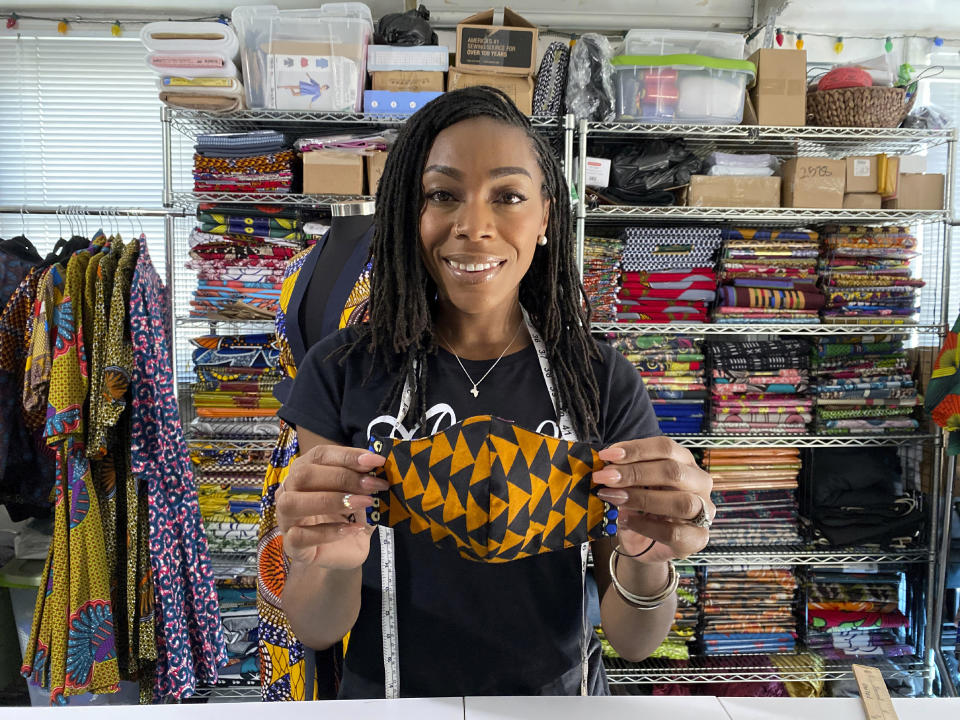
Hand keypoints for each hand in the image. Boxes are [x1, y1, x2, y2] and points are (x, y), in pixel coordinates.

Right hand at [276, 444, 386, 569]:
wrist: (341, 552)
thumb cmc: (348, 516)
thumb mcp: (360, 494)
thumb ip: (364, 479)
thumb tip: (381, 465)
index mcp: (305, 471)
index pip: (319, 455)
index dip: (347, 455)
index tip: (375, 461)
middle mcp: (288, 491)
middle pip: (304, 475)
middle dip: (342, 477)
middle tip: (373, 485)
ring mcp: (285, 519)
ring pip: (293, 503)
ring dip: (332, 500)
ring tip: (364, 503)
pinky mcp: (290, 544)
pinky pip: (300, 536)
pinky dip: (329, 532)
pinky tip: (353, 529)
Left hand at [593, 436, 713, 564]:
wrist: (645, 545)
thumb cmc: (641, 507)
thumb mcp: (633, 485)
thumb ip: (625, 473)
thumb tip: (606, 466)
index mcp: (684, 462)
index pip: (666, 447)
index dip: (636, 449)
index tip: (607, 455)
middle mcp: (699, 484)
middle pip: (674, 472)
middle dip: (635, 473)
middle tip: (606, 477)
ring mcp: (703, 512)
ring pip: (681, 502)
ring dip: (642, 499)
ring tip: (613, 498)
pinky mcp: (697, 539)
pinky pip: (674, 532)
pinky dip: (645, 525)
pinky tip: (625, 520)